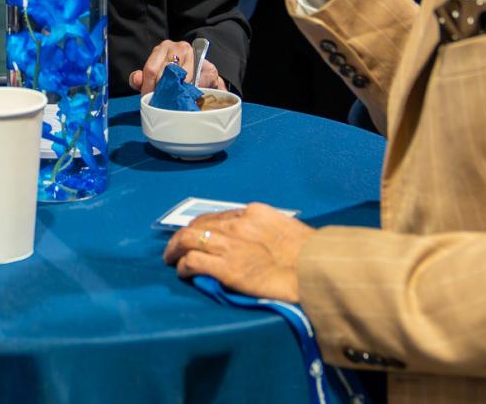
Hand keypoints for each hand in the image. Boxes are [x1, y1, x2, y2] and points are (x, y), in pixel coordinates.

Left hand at [128, 39, 223, 92]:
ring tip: (174, 99)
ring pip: (180, 79)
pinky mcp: (209, 68)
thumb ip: (142, 78)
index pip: (150, 69)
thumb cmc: (177, 75)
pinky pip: (198, 83)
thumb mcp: (156, 76)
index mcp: (162, 49)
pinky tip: (189, 95)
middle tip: (162, 102)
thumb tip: (136, 80)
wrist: (204, 76)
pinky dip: (192, 92)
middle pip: (164, 74)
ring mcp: (194, 56)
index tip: (149, 99)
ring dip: (177, 91)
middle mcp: (178, 47)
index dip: (148, 87)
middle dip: (162, 91)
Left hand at [162, 203, 310, 302]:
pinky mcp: (224, 267)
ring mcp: (229, 244)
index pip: (221, 215)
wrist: (315, 272)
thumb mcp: (289, 232)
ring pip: (188, 238)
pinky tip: (181, 272)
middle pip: (200, 223)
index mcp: (255, 213)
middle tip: (176, 245)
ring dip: (175, 248)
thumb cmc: (311, 257)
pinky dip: (183, 265)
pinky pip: (192, 261)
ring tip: (170, 257)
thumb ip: (269, 232)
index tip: (201, 234)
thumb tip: (261, 245)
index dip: (207, 225)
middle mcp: (238, 224)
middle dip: (185, 234)